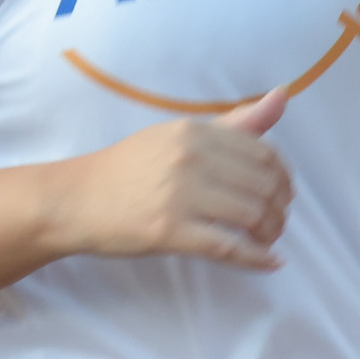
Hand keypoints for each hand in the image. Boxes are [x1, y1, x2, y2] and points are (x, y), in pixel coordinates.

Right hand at [61, 89, 293, 270]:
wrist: (76, 200)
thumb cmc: (129, 169)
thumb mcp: (177, 135)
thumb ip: (233, 123)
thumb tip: (282, 96)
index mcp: (195, 132)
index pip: (264, 153)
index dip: (283, 178)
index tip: (282, 194)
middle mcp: (190, 158)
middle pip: (263, 186)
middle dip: (279, 209)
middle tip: (276, 223)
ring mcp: (179, 195)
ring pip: (251, 216)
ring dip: (270, 234)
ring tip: (267, 241)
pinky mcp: (169, 231)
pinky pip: (228, 247)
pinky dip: (256, 258)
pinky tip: (269, 262)